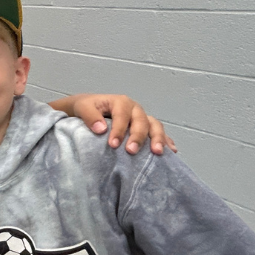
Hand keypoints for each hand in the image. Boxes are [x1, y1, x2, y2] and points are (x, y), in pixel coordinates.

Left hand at [51, 94, 175, 154]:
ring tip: (158, 152)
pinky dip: (166, 141)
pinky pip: (159, 133)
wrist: (89, 108)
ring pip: (155, 126)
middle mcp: (134, 109)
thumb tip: (101, 129)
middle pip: (141, 121)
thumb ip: (89, 116)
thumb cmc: (86, 108)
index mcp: (120, 102)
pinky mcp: (146, 127)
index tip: (113, 145)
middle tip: (131, 151)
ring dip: (158, 138)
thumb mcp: (82, 107)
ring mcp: (142, 118)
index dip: (118, 130)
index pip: (122, 116)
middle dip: (138, 137)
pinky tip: (172, 151)